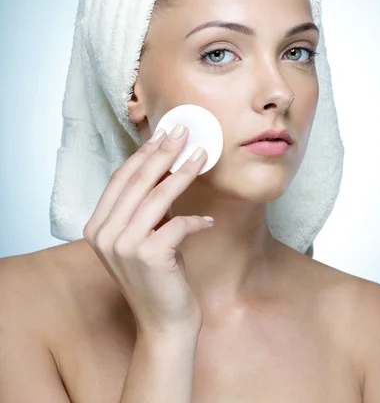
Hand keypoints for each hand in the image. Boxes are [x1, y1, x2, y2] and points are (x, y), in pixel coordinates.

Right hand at [83, 125, 211, 336]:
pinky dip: (195, 220)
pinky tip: (207, 220)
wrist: (164, 323)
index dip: (142, 154)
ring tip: (201, 156)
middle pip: (137, 182)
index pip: (120, 180)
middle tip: (183, 133)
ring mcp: (123, 245)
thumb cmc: (158, 276)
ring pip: (158, 197)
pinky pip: (177, 224)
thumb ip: (146, 206)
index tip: (162, 135)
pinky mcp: (148, 256)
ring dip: (182, 173)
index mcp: (96, 226)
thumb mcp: (144, 235)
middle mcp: (104, 234)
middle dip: (163, 153)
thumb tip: (167, 164)